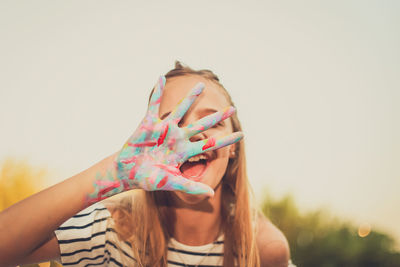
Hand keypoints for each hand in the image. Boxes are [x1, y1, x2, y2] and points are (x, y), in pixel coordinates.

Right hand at [86, 76, 242, 203]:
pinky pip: (154, 105)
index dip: (226, 140)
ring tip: (202, 85)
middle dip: (217, 117)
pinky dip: (156, 93)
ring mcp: (164, 129)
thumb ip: (191, 186)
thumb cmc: (149, 179)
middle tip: (233, 108)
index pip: (210, 144)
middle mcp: (177, 138)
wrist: (127, 173)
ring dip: (191, 97)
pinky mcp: (149, 124)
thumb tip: (212, 194)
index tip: (242, 135)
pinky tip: (160, 78)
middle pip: (201, 125)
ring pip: (181, 110)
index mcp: (184, 151)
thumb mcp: (171, 183)